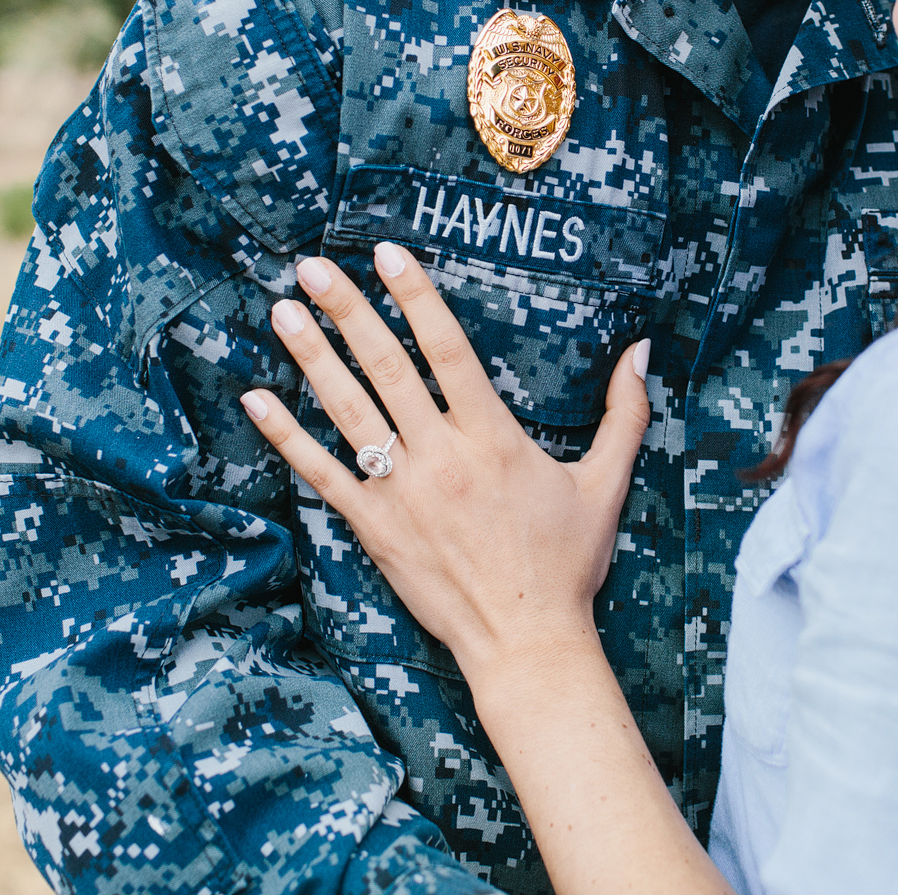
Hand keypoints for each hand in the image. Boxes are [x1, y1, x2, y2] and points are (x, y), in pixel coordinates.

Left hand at [239, 242, 651, 679]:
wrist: (526, 642)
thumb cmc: (567, 564)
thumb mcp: (605, 484)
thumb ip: (624, 414)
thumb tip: (641, 352)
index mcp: (493, 439)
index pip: (448, 350)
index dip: (417, 297)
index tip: (388, 255)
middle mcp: (442, 458)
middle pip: (387, 368)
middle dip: (348, 312)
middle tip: (313, 268)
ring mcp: (402, 493)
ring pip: (348, 411)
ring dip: (313, 357)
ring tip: (283, 312)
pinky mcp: (373, 528)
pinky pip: (321, 474)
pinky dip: (287, 436)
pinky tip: (256, 400)